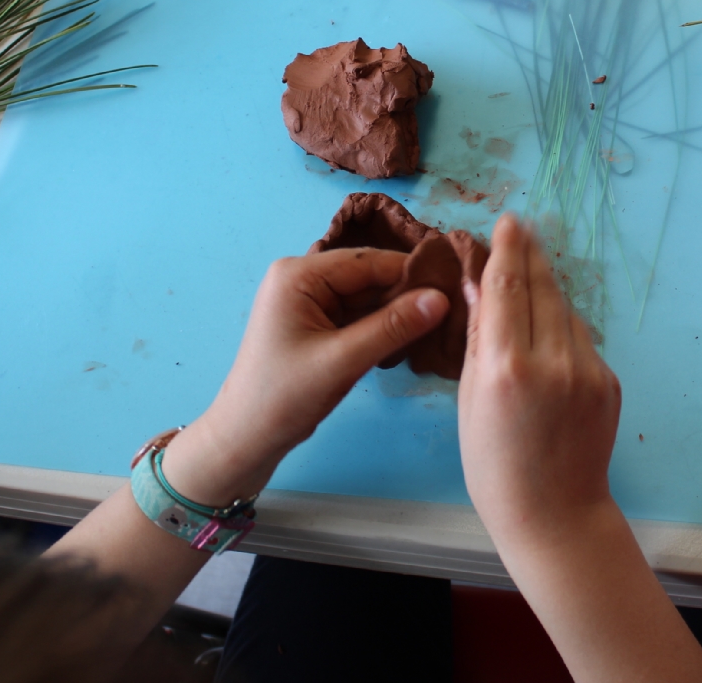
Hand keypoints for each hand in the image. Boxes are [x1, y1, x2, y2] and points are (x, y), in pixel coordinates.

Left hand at [161, 248, 448, 505]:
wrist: (244, 440)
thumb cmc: (283, 397)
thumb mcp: (342, 361)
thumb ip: (392, 327)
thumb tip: (443, 298)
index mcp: (299, 274)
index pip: (369, 260)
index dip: (412, 273)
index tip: (456, 287)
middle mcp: (302, 278)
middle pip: (369, 276)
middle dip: (407, 294)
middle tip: (455, 310)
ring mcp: (309, 303)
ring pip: (367, 298)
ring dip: (397, 313)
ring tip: (442, 326)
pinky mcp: (316, 325)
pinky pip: (358, 316)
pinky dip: (382, 327)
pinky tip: (412, 340)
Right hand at [458, 214, 621, 547]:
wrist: (554, 513)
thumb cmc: (494, 466)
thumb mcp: (470, 399)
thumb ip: (479, 339)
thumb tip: (477, 286)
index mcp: (506, 366)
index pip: (506, 288)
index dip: (506, 249)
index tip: (508, 222)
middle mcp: (552, 360)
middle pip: (542, 288)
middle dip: (530, 254)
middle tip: (521, 226)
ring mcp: (587, 370)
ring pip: (565, 311)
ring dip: (547, 289)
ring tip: (530, 273)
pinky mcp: (609, 381)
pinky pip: (581, 340)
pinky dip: (563, 328)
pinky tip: (548, 334)